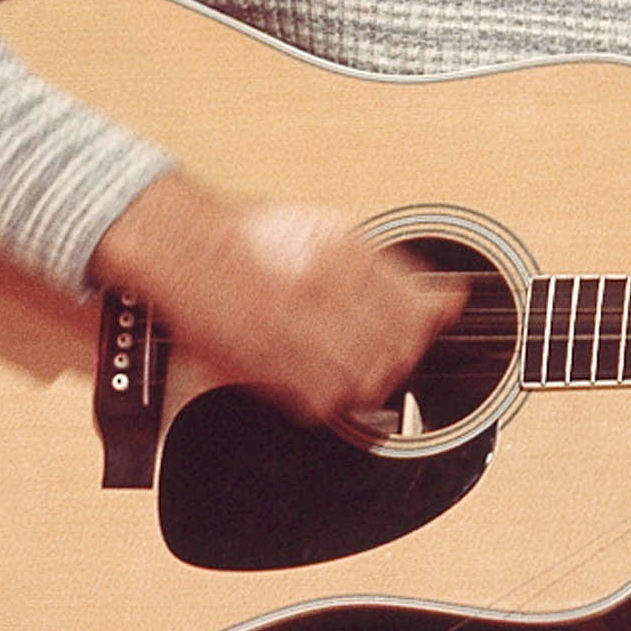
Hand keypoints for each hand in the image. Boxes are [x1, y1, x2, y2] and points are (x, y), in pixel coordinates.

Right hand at [91, 171, 462, 427]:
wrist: (183, 247)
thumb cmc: (250, 237)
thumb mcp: (329, 229)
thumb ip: (391, 266)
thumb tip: (448, 299)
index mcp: (343, 250)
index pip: (415, 306)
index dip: (426, 323)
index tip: (425, 325)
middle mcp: (322, 287)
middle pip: (397, 346)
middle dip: (401, 353)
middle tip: (388, 348)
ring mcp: (294, 326)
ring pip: (367, 379)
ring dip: (369, 379)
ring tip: (352, 362)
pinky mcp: (266, 363)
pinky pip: (323, 400)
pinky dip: (331, 399)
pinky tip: (321, 377)